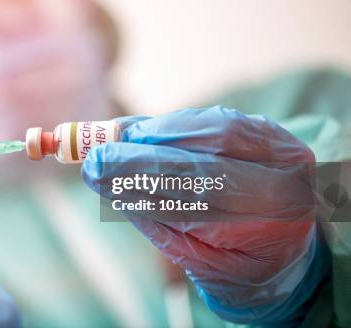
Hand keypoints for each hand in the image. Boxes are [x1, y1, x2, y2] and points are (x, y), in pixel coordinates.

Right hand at [82, 106, 329, 325]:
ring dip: (160, 133)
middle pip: (207, 154)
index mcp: (268, 227)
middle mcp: (287, 184)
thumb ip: (153, 216)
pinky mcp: (273, 131)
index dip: (142, 175)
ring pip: (214, 128)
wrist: (285, 256)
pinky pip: (219, 119)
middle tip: (101, 151)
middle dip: (145, 152)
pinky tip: (150, 135)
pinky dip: (178, 125)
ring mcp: (285, 151)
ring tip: (123, 143)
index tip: (96, 167)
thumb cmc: (233, 263)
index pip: (197, 194)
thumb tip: (104, 172)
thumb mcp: (192, 256)